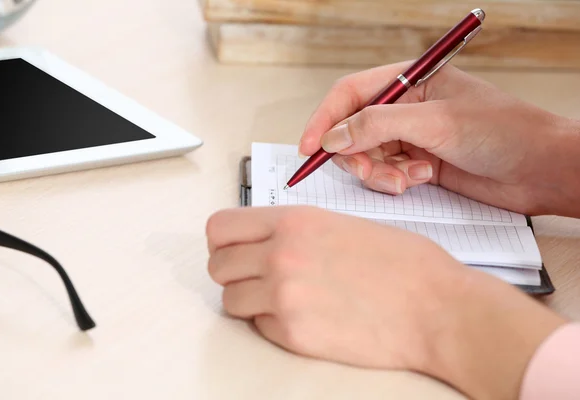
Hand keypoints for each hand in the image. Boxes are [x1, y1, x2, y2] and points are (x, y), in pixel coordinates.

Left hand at [207, 206, 565, 399]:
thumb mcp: (342, 224)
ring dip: (249, 300)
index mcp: (293, 221)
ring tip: (282, 298)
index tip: (231, 248)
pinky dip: (273, 324)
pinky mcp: (293, 335)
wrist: (436, 307)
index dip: (222, 240)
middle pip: (217, 266)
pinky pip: (259, 327)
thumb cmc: (403, 264)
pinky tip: (305, 316)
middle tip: (254, 276)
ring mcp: (283, 297)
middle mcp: (280, 256)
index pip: (220, 227)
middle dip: (232, 272)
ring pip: (230, 301)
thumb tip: (261, 241)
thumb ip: (293, 230)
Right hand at [299, 62, 579, 216]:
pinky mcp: (418, 164)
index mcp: (410, 81)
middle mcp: (406, 108)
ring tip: (407, 179)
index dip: (325, 119)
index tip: (310, 147)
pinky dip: (395, 181)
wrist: (540, 170)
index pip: (351, 94)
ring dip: (379, 172)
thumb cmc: (503, 131)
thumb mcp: (435, 122)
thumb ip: (378, 126)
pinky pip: (387, 174)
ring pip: (368, 156)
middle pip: (353, 130)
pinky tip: (421, 179)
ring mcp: (411, 137)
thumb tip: (333, 137)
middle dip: (356, 155)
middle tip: (370, 172)